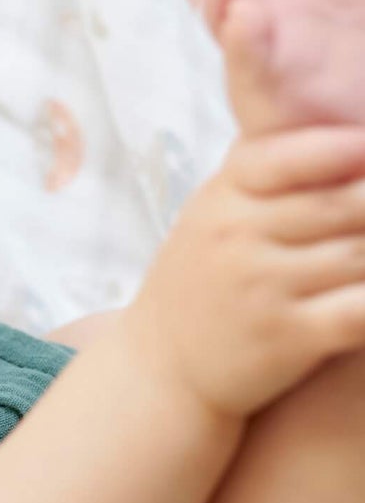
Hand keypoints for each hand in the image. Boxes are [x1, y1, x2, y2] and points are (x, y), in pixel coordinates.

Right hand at [122, 126, 364, 419]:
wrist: (159, 370)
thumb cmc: (201, 284)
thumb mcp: (211, 213)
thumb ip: (266, 170)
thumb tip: (347, 131)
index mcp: (221, 198)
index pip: (289, 155)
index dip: (344, 148)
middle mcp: (236, 238)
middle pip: (346, 202)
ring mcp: (260, 287)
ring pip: (361, 255)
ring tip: (360, 265)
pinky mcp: (285, 337)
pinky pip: (359, 311)